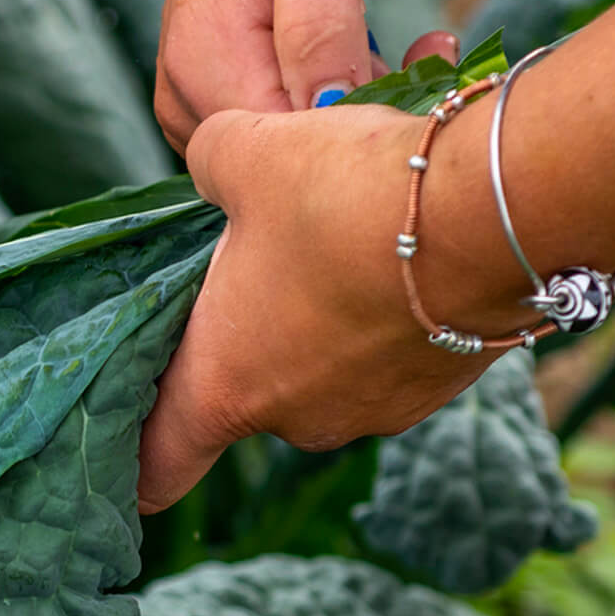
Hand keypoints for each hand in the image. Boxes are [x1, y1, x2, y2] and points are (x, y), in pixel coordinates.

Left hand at [136, 100, 524, 513]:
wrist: (490, 212)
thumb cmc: (342, 195)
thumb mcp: (245, 153)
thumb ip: (210, 165)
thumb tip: (220, 167)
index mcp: (226, 383)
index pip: (158, 462)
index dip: (131, 459)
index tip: (124, 450)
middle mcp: (297, 420)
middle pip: (244, 393)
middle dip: (244, 334)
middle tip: (258, 254)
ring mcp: (375, 412)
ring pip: (321, 371)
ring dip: (319, 323)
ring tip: (339, 241)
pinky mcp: (439, 388)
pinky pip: (386, 356)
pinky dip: (381, 319)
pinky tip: (397, 254)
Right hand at [153, 0, 455, 154]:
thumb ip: (320, 28)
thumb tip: (328, 114)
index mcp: (202, 64)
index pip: (289, 156)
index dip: (364, 132)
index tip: (429, 72)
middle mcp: (185, 99)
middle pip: (290, 162)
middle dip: (371, 121)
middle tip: (437, 53)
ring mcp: (197, 105)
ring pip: (294, 153)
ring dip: (365, 112)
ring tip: (421, 48)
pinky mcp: (222, 98)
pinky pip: (288, 130)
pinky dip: (344, 103)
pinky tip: (383, 57)